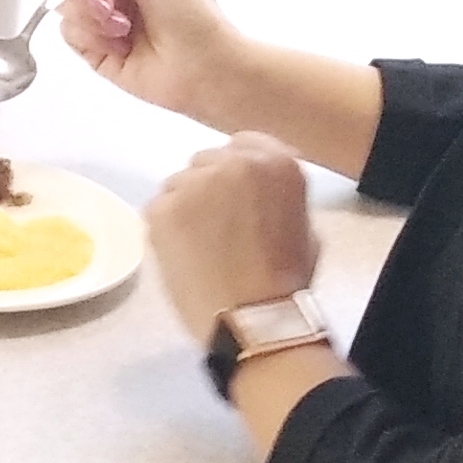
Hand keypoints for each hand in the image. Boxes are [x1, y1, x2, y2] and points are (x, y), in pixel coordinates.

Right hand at [59, 0, 251, 125]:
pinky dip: (92, 37)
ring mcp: (104, 16)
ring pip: (65, 2)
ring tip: (121, 28)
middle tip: (108, 3)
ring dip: (90, 16)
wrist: (203, 71)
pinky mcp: (95, 46)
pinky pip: (69, 33)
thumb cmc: (194, 17)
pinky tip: (119, 44)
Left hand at [146, 134, 320, 349]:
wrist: (252, 317)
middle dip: (211, 187)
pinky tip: (183, 254)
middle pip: (208, 161)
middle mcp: (232, 162)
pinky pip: (158, 209)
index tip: (236, 192)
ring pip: (179, 183)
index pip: (245, 144)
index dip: (237, 170)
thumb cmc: (285, 280)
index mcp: (276, 162)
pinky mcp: (161, 208)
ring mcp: (192, 183)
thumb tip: (258, 191)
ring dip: (187, 205)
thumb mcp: (303, 224)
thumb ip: (277, 193)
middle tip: (218, 223)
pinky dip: (166, 228)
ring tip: (200, 244)